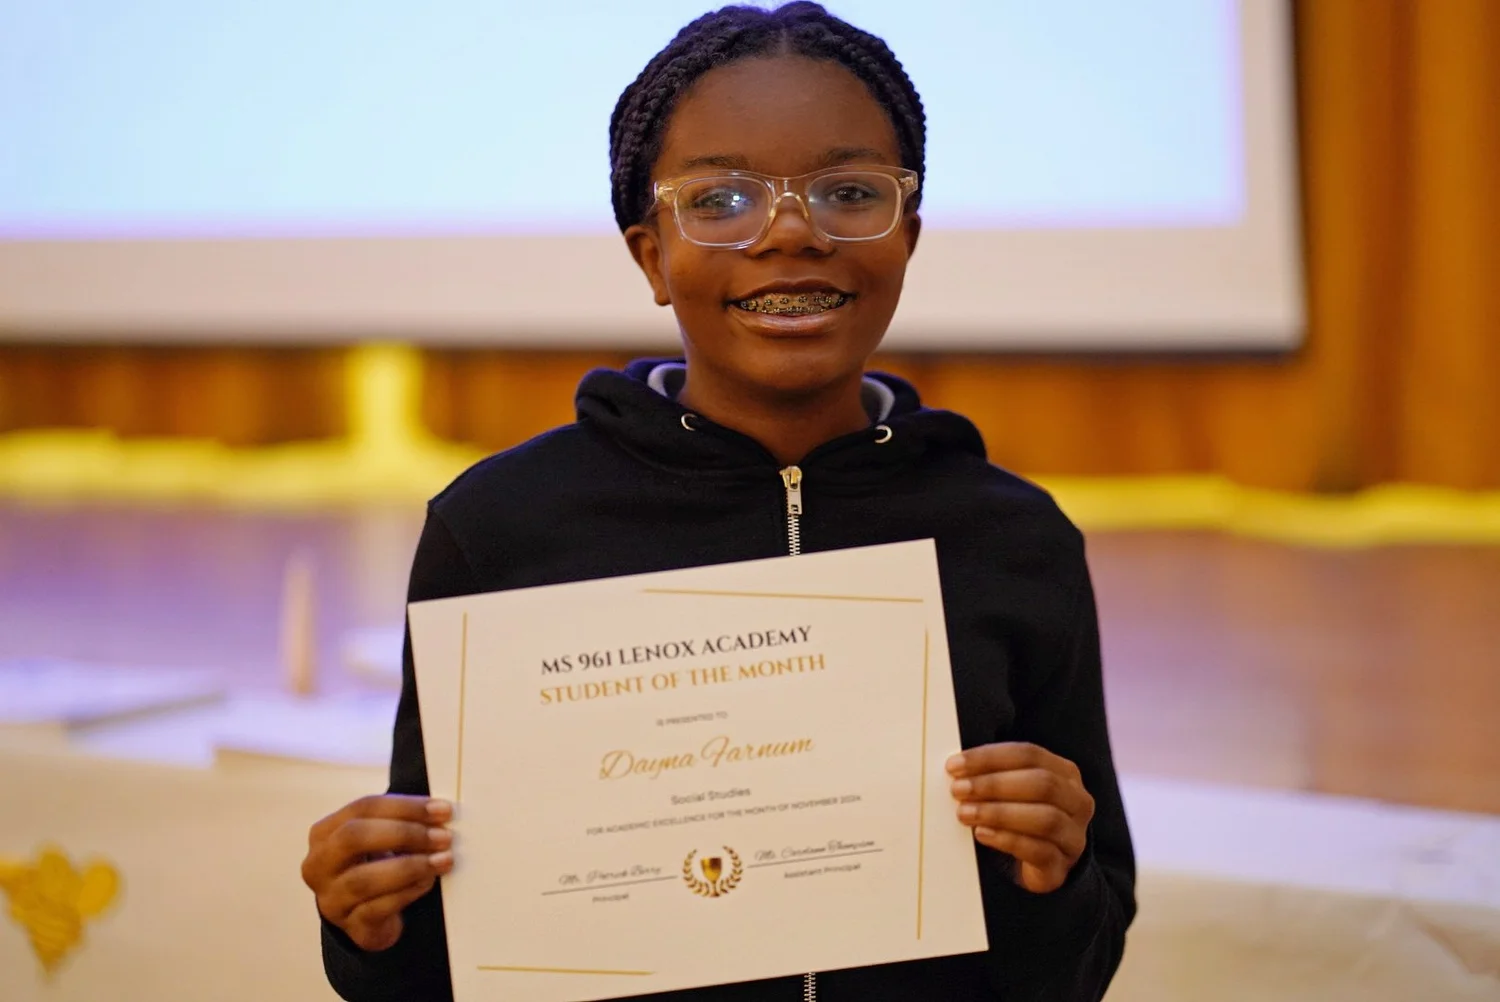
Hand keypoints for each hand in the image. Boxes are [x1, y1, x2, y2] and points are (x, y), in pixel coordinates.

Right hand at [301, 794, 454, 950]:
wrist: (366, 915)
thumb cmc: (375, 865)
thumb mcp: (378, 838)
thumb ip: (400, 822)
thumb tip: (440, 813)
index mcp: (325, 832)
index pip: (363, 808)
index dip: (405, 806)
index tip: (442, 810)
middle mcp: (319, 864)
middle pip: (354, 837)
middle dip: (404, 834)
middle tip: (443, 836)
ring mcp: (330, 897)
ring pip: (364, 879)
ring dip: (410, 866)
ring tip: (443, 860)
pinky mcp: (349, 925)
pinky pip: (377, 908)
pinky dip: (407, 892)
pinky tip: (427, 882)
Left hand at [947, 743, 1093, 893]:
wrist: (1042, 865)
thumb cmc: (1022, 819)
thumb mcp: (1014, 792)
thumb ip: (995, 776)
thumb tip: (957, 769)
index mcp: (1065, 774)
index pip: (1029, 754)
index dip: (990, 757)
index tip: (955, 765)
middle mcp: (1077, 801)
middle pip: (1042, 783)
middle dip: (994, 784)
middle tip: (958, 789)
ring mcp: (1073, 836)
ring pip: (1045, 818)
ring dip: (999, 813)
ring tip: (965, 813)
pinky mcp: (1061, 866)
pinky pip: (1039, 851)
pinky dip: (1007, 840)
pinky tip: (982, 834)